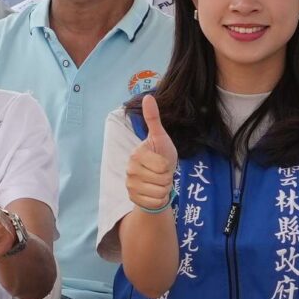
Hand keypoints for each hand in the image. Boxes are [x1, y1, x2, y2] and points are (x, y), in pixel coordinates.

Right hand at [126, 94, 178, 211]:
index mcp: (136, 155)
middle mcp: (130, 170)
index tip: (163, 162)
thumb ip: (153, 119)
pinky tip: (155, 192)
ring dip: (164, 189)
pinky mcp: (132, 198)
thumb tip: (148, 96)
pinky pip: (155, 202)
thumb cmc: (161, 155)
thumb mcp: (160, 137)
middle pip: (161, 180)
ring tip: (159, 182)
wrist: (157, 177)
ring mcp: (130, 184)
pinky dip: (159, 199)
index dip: (168, 167)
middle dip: (167, 178)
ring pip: (159, 193)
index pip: (163, 167)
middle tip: (161, 173)